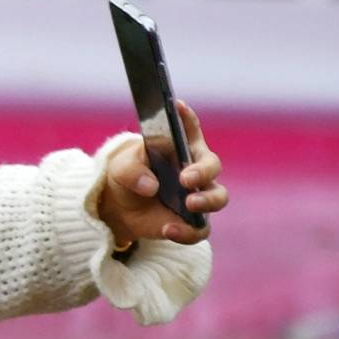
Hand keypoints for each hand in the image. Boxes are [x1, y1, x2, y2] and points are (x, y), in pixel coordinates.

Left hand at [102, 102, 226, 250]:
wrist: (120, 208)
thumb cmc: (127, 177)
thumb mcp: (120, 169)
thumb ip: (132, 171)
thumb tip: (150, 186)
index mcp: (180, 147)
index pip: (189, 129)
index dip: (187, 118)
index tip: (177, 106)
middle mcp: (195, 168)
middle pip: (212, 166)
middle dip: (202, 172)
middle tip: (185, 179)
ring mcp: (197, 195)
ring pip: (218, 197)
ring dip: (207, 201)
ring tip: (189, 203)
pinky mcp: (192, 220)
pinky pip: (200, 229)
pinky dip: (187, 232)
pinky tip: (167, 229)